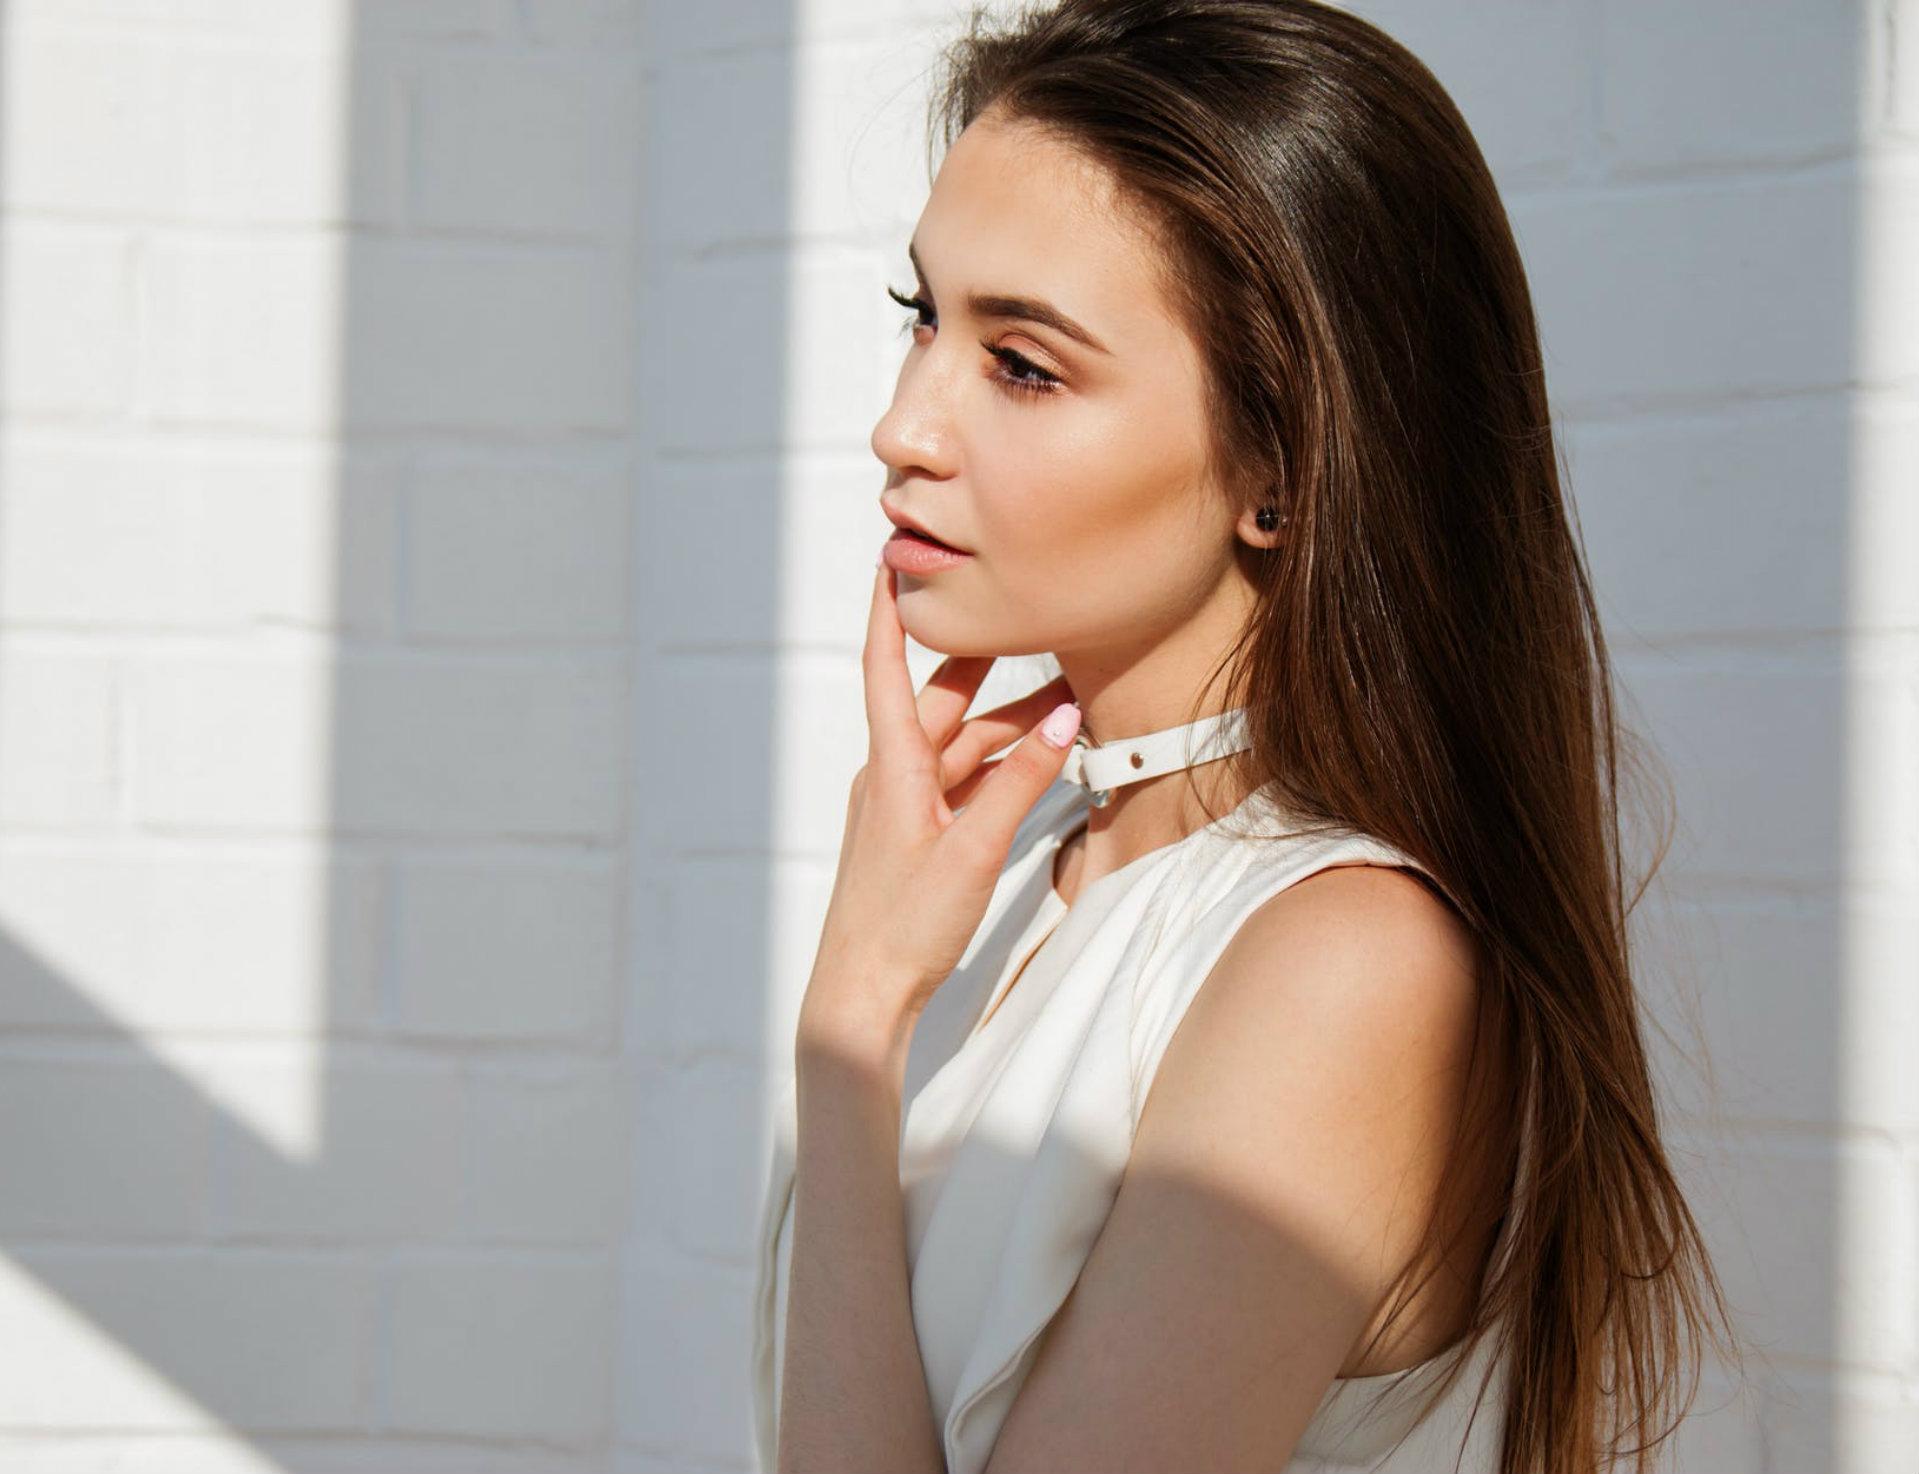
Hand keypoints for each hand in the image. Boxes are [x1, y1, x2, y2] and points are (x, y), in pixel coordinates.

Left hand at [797, 563, 1083, 1060]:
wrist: (864, 995)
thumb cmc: (904, 928)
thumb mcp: (975, 849)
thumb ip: (1023, 781)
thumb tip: (1064, 718)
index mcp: (892, 767)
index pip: (886, 666)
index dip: (890, 609)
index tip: (893, 557)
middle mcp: (892, 776)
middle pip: (941, 702)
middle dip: (990, 665)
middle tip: (1034, 621)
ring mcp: (904, 806)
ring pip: (962, 745)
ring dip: (1010, 726)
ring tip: (1070, 700)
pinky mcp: (918, 835)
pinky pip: (964, 782)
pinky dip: (1001, 768)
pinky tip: (1043, 764)